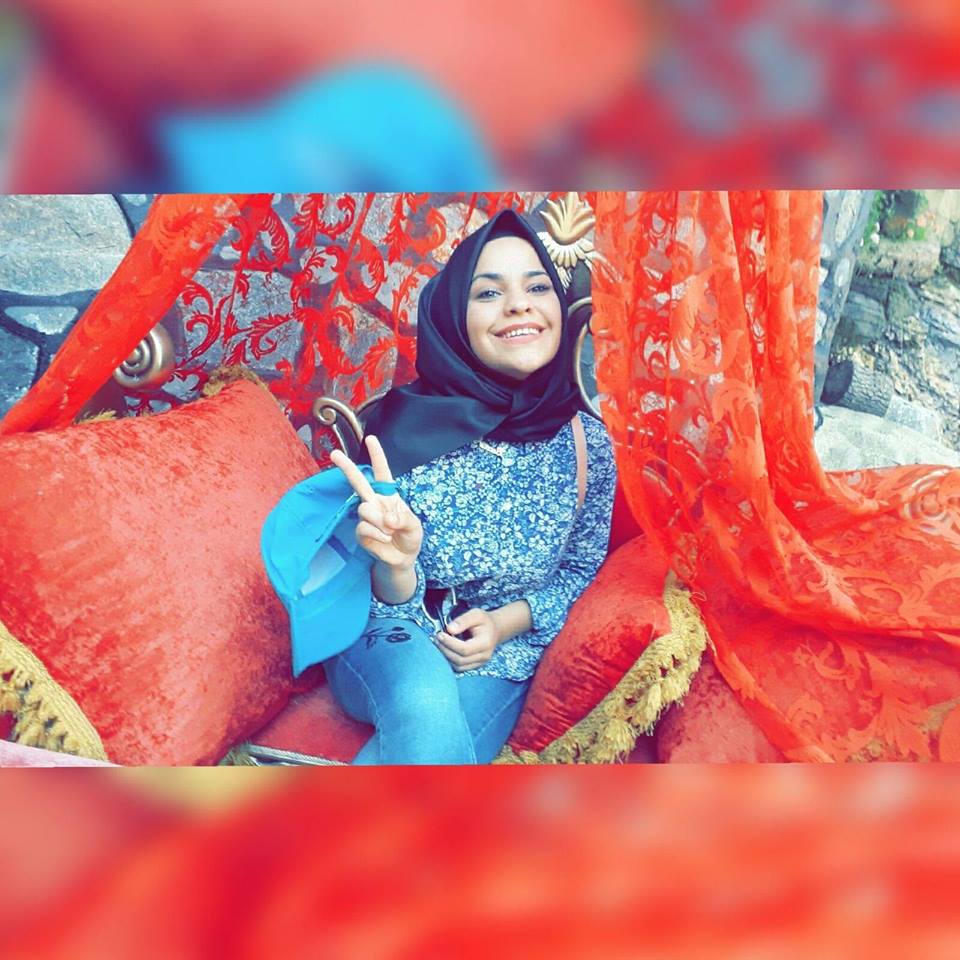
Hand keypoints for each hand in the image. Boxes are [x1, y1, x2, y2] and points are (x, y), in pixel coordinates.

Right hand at [329, 436, 422, 570]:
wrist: (402, 559)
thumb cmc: (410, 537)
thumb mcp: (415, 526)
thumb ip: (404, 519)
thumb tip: (387, 517)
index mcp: (389, 495)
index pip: (382, 472)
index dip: (377, 456)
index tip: (371, 439)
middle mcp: (375, 502)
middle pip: (358, 482)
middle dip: (346, 467)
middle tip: (334, 453)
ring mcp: (366, 517)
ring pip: (364, 509)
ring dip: (380, 521)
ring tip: (390, 531)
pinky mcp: (360, 532)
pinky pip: (364, 528)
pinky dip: (377, 534)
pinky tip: (385, 539)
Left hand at [435, 607, 499, 672]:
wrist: (495, 630)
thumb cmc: (484, 621)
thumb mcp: (476, 614)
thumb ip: (463, 620)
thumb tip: (449, 629)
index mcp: (486, 643)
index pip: (465, 649)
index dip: (450, 643)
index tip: (440, 634)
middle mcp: (484, 656)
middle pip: (460, 660)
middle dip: (445, 650)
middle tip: (437, 639)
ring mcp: (480, 663)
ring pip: (458, 666)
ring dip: (445, 656)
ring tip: (439, 644)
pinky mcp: (474, 666)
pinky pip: (460, 668)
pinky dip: (449, 660)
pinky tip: (445, 650)